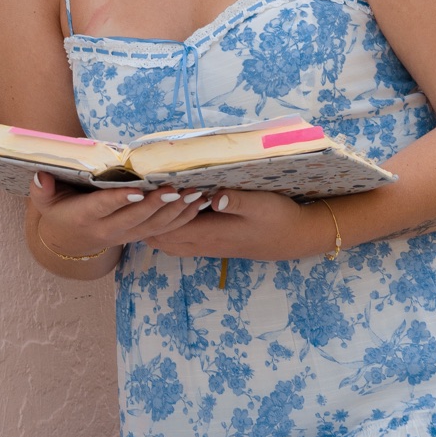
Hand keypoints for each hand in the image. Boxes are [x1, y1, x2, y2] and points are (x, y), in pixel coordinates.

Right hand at [28, 172, 211, 258]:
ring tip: (195, 194)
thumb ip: (42, 189)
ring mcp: (126, 235)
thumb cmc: (59, 211)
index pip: (104, 208)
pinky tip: (199, 203)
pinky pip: (164, 230)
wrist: (69, 240)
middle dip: (156, 205)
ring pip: (154, 227)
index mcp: (86, 217)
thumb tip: (40, 176)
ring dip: (176, 211)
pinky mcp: (139, 235)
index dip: (120, 200)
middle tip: (175, 188)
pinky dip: (183, 218)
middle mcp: (108, 230)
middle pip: (135, 219)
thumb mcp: (45, 202)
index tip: (137, 191)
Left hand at [144, 188, 322, 261]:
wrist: (293, 239)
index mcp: (209, 234)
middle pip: (159, 239)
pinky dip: (168, 226)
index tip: (147, 190)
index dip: (153, 213)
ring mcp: (205, 246)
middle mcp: (202, 244)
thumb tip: (215, 197)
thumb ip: (237, 201)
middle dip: (147, 219)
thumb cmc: (277, 219)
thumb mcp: (261, 205)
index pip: (166, 229)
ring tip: (153, 198)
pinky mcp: (210, 243)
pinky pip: (179, 240)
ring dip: (157, 223)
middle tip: (143, 192)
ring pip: (166, 242)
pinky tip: (171, 206)